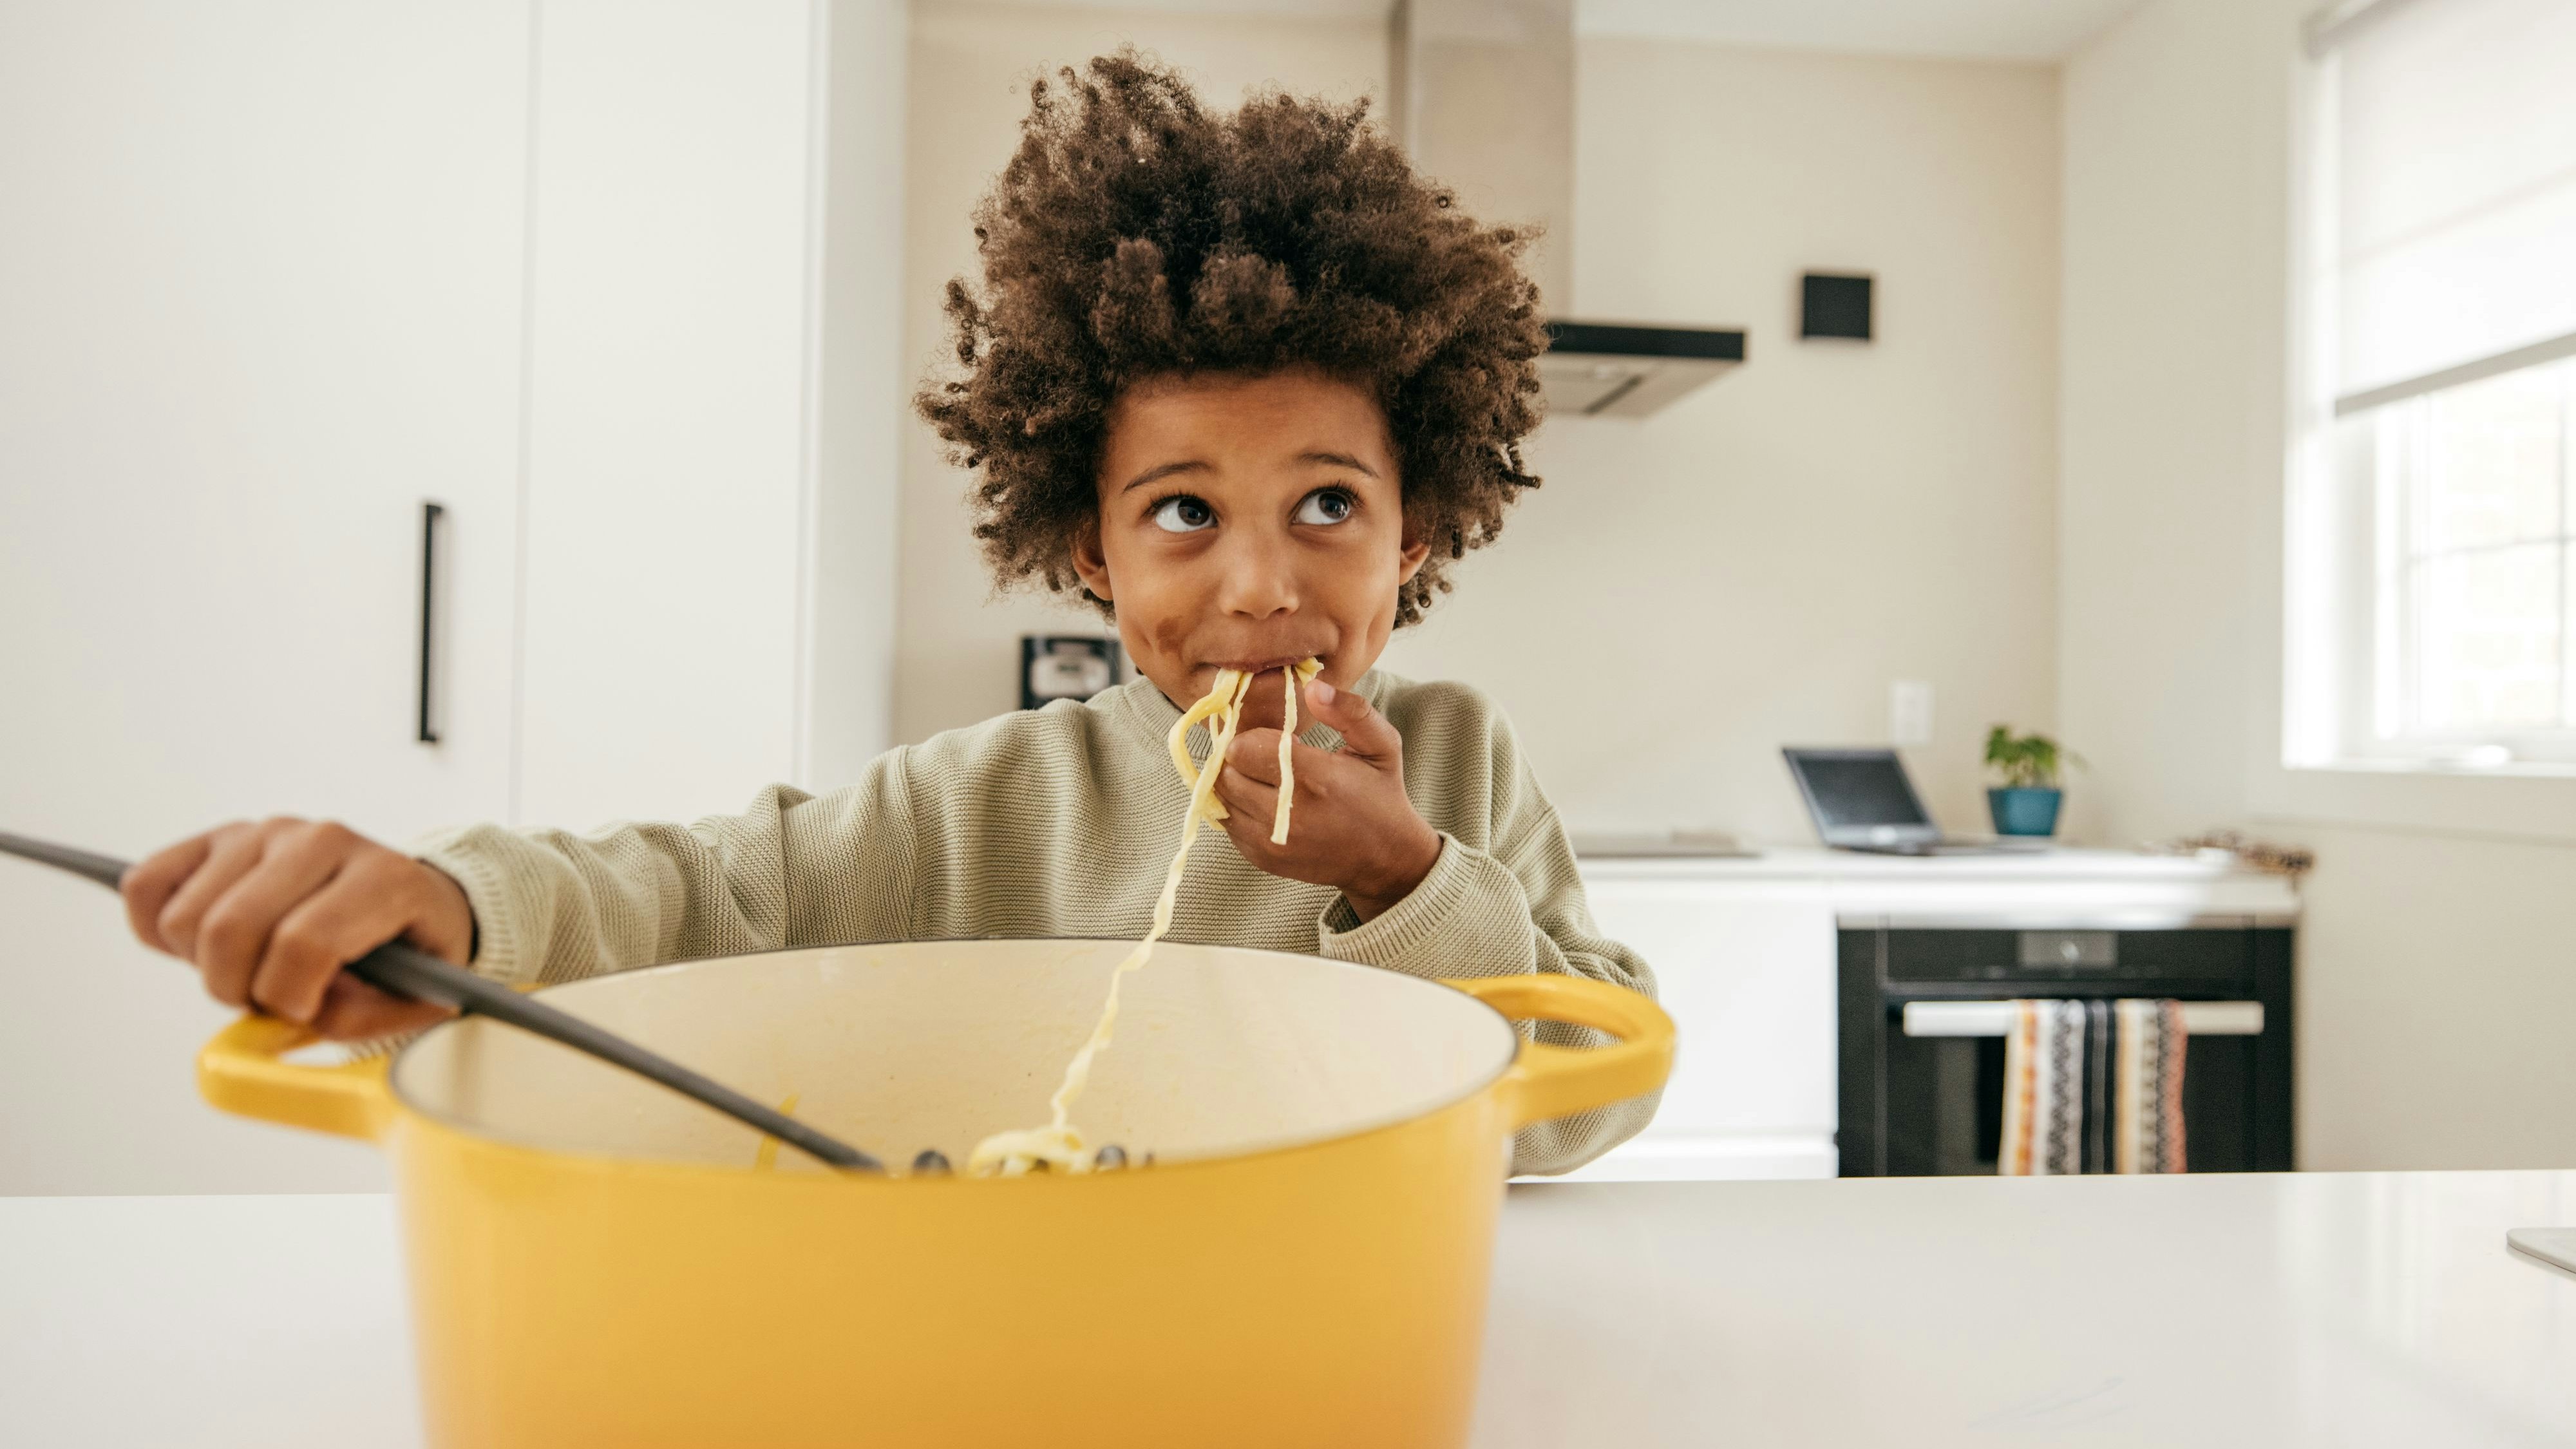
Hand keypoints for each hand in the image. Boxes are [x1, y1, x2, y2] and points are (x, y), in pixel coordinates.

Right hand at [120, 818, 474, 1040]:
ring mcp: (269, 833)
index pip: (304, 943)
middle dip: (236, 987)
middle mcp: (324, 841)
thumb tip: (283, 1017)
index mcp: (384, 879)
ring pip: (185, 917)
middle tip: (266, 996)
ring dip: (203, 964)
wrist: (410, 903)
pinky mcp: (223, 837)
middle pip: (229, 929)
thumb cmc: (407, 955)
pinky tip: (200, 945)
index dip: (288, 997)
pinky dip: (157, 929)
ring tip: (249, 966)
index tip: (303, 1011)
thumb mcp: (411, 1002)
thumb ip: (354, 1020)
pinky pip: (148, 884)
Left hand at [1213, 676, 1442, 921]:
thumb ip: (1350, 711)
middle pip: (1227, 772)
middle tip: (1265, 756)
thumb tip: (1312, 688)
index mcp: (1316, 779)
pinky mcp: (1262, 859)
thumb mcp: (1381, 745)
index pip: (1244, 748)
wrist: (1385, 859)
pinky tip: (1265, 802)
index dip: (1254, 736)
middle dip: (1240, 758)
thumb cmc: (1381, 795)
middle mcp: (1287, 814)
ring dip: (1236, 782)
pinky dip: (1238, 808)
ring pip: (1221, 798)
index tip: (1277, 738)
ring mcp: (1271, 842)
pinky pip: (1228, 824)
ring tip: (1264, 777)